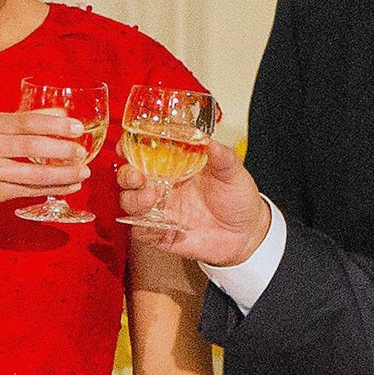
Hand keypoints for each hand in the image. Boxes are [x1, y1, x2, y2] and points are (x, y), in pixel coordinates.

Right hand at [0, 109, 91, 226]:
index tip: (77, 125)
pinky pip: (28, 190)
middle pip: (32, 145)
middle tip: (82, 150)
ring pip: (34, 171)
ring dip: (63, 173)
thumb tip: (58, 113)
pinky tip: (69, 187)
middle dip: (62, 148)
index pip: (26, 120)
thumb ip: (16, 125)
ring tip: (83, 172)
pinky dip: (52, 189)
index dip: (55, 123)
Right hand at [117, 141, 272, 265]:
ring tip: (152, 197)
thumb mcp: (234, 173)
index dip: (130, 148)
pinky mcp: (161, 233)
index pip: (144, 152)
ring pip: (130, 203)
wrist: (247, 234)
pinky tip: (159, 226)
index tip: (126, 145)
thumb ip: (222, 157)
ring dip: (135, 200)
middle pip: (130, 177)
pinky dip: (143, 228)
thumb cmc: (238, 198)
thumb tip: (208, 140)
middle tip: (138, 177)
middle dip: (127, 175)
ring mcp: (161, 210)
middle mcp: (163, 186)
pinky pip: (141, 231)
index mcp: (176, 165)